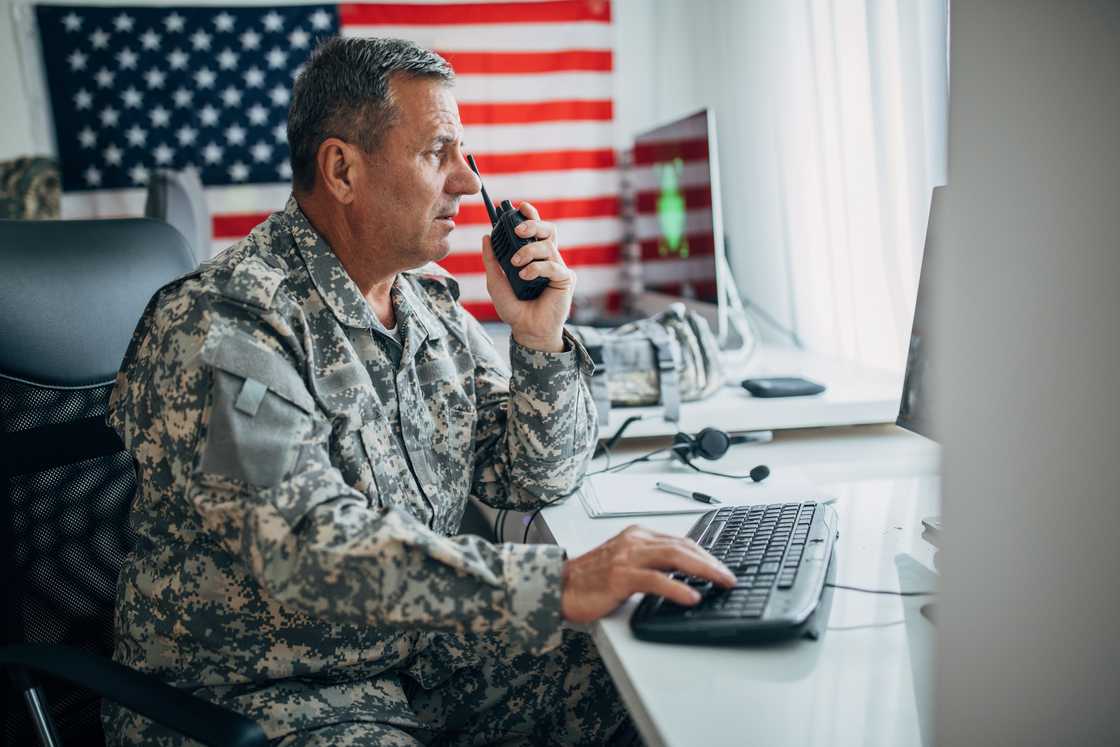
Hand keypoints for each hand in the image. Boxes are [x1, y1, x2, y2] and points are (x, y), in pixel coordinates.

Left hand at [481, 202, 574, 352]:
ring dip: (529, 250)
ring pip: (548, 245)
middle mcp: (547, 258)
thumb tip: (485, 236)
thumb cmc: (513, 307)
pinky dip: (537, 268)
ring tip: (516, 264)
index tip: (519, 207)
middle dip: (532, 224)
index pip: (535, 229)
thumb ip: (491, 259)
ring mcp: (557, 268)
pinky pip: (553, 265)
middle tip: (517, 230)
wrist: (526, 330)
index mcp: (533, 255)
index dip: (530, 215)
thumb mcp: (495, 281)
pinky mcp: (565, 279)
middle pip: (547, 229)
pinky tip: (525, 276)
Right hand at [560, 525, 735, 623]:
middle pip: (682, 546)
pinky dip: (676, 588)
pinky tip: (691, 596)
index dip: (705, 554)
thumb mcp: (625, 563)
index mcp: (637, 535)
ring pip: (674, 557)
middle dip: (711, 562)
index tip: (721, 568)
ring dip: (703, 570)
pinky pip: (655, 581)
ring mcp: (627, 557)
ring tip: (720, 583)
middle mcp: (634, 541)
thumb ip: (650, 563)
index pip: (680, 540)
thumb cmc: (591, 579)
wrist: (559, 586)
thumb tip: (683, 575)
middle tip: (729, 577)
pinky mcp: (620, 576)